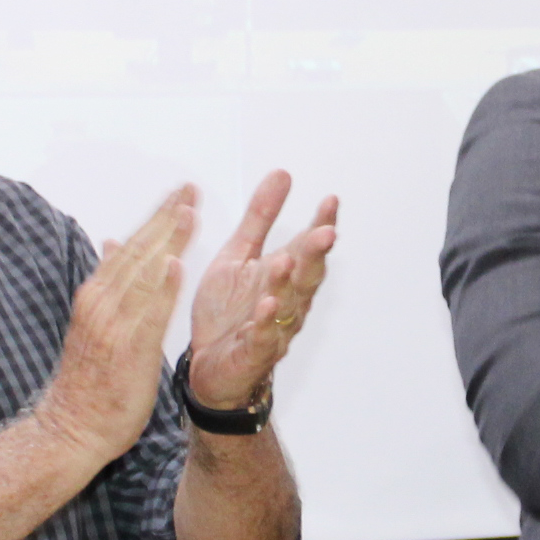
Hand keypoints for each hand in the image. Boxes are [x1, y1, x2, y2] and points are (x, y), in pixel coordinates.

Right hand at [41, 187, 195, 467]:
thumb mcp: (95, 323)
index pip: (132, 248)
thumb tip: (115, 242)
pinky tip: (175, 263)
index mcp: (97, 295)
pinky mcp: (127, 349)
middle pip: (139, 252)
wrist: (71, 429)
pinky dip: (160, 287)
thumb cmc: (88, 382)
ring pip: (144, 274)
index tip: (180, 195)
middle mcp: (102, 303)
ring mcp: (113, 325)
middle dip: (166, 218)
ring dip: (167, 241)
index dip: (157, 219)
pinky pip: (148, 313)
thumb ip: (110, 283)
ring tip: (188, 211)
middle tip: (191, 188)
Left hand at [185, 170, 340, 416]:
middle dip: (315, 254)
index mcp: (284, 275)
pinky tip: (267, 305)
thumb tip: (282, 174)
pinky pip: (264, 337)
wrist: (209, 365)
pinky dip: (266, 323)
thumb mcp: (238, 255)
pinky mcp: (254, 352)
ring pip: (288, 304)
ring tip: (287, 260)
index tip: (330, 201)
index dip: (320, 225)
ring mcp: (275, 328)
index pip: (307, 247)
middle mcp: (287, 301)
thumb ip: (260, 218)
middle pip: (306, 276)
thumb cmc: (228, 311)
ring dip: (288, 283)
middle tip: (325, 232)